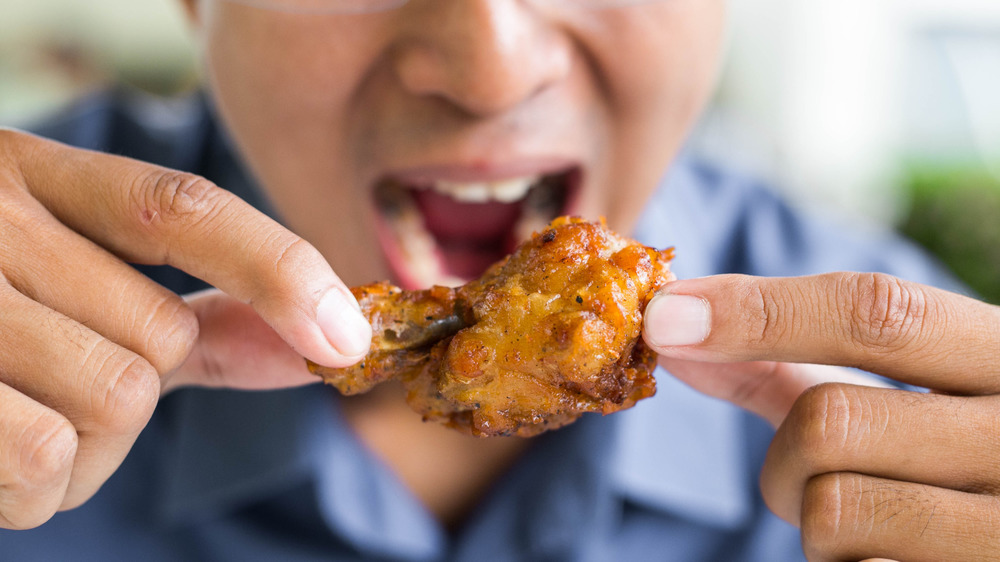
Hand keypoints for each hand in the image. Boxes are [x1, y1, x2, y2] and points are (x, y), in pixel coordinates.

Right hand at [0, 129, 370, 528]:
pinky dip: (34, 489)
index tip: (347, 339)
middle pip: (156, 339)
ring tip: (13, 421)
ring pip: (110, 404)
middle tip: (49, 387)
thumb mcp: (76, 288)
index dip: (279, 271)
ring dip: (84, 450)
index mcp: (31, 175)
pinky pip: (38, 460)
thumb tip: (327, 344)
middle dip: (130, 394)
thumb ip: (197, 317)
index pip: (181, 210)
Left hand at [643, 272, 999, 561]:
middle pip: (830, 420)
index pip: (877, 312)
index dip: (756, 311)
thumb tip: (670, 327)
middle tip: (805, 473)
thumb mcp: (895, 391)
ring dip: (812, 520)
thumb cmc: (945, 451)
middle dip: (784, 455)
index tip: (665, 319)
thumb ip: (786, 357)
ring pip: (832, 510)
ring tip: (865, 521)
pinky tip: (893, 552)